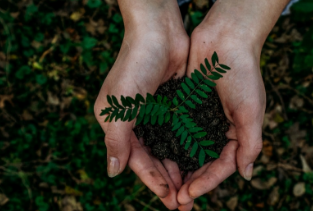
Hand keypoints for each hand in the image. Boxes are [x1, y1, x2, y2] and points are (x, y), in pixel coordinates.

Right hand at [94, 1, 188, 208]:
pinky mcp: (173, 105)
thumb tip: (112, 173)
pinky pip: (180, 133)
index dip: (152, 180)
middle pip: (153, 159)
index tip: (168, 198)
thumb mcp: (120, 106)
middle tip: (183, 203)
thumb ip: (116, 141)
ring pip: (168, 149)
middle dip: (167, 181)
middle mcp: (135, 121)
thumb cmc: (134, 66)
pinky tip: (199, 163)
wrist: (159, 32)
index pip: (136, 160)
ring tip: (192, 190)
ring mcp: (155, 114)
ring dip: (179, 169)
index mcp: (117, 124)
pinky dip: (187, 149)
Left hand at [176, 1, 288, 208]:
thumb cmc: (243, 74)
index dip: (207, 182)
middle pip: (203, 164)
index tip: (189, 194)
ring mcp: (201, 119)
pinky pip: (176, 131)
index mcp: (237, 133)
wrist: (225, 39)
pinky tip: (157, 158)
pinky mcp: (186, 107)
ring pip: (188, 151)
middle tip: (175, 201)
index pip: (222, 166)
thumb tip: (246, 175)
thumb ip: (250, 144)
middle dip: (191, 183)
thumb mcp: (251, 111)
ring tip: (165, 187)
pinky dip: (168, 146)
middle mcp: (218, 129)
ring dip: (178, 170)